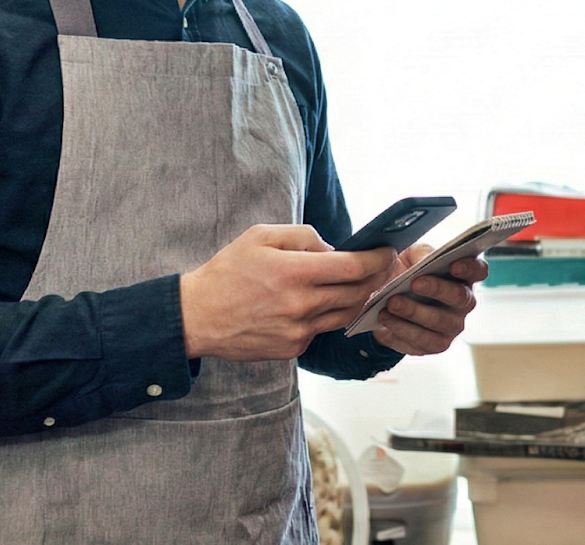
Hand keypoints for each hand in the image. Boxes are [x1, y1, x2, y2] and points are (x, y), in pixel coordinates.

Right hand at [181, 225, 396, 361]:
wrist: (198, 316)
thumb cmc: (228, 272)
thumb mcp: (260, 236)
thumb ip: (303, 236)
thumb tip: (333, 249)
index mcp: (294, 272)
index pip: (353, 266)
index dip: (377, 258)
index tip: (386, 251)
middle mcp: (301, 304)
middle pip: (357, 292)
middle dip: (376, 277)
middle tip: (382, 266)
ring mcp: (298, 330)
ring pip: (346, 314)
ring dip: (358, 298)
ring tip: (360, 283)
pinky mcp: (293, 348)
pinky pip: (323, 329)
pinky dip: (329, 315)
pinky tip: (323, 302)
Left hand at [372, 246, 487, 355]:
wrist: (384, 298)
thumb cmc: (406, 272)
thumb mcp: (411, 255)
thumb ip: (421, 254)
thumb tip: (425, 261)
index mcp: (462, 276)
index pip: (478, 270)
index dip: (470, 268)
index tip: (453, 265)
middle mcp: (463, 303)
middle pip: (460, 297)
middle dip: (436, 289)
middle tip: (414, 283)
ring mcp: (451, 326)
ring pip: (439, 322)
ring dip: (414, 312)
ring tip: (392, 303)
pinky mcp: (434, 344)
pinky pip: (421, 341)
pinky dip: (401, 329)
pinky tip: (385, 318)